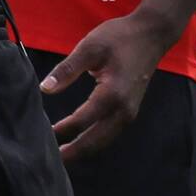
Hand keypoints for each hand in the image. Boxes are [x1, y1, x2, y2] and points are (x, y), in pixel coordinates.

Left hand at [41, 11, 168, 163]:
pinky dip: (94, 140)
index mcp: (112, 94)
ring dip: (84, 148)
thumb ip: (67, 69)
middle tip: (51, 160)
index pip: (82, 120)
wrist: (151, 34)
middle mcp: (123, 110)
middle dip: (74, 151)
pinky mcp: (130, 111)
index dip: (63, 129)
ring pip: (103, 140)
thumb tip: (44, 88)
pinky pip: (109, 133)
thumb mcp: (90, 47)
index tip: (44, 135)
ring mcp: (129, 113)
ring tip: (63, 154)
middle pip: (95, 140)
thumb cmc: (119, 37)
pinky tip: (80, 140)